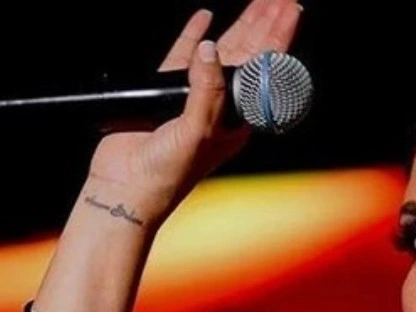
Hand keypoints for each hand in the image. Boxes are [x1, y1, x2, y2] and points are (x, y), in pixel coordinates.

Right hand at [87, 0, 303, 215]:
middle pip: (250, 56)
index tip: (290, 11)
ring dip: (240, 24)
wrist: (125, 188)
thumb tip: (209, 49)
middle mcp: (220, 106)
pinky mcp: (163, 92)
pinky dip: (193, 33)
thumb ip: (207, 90)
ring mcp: (192, 97)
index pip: (266, 72)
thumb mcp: (198, 132)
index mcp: (238, 119)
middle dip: (265, 25)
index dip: (279, 39)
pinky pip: (182, 55)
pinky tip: (205, 16)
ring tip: (259, 1)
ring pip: (221, 51)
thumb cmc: (168, 174)